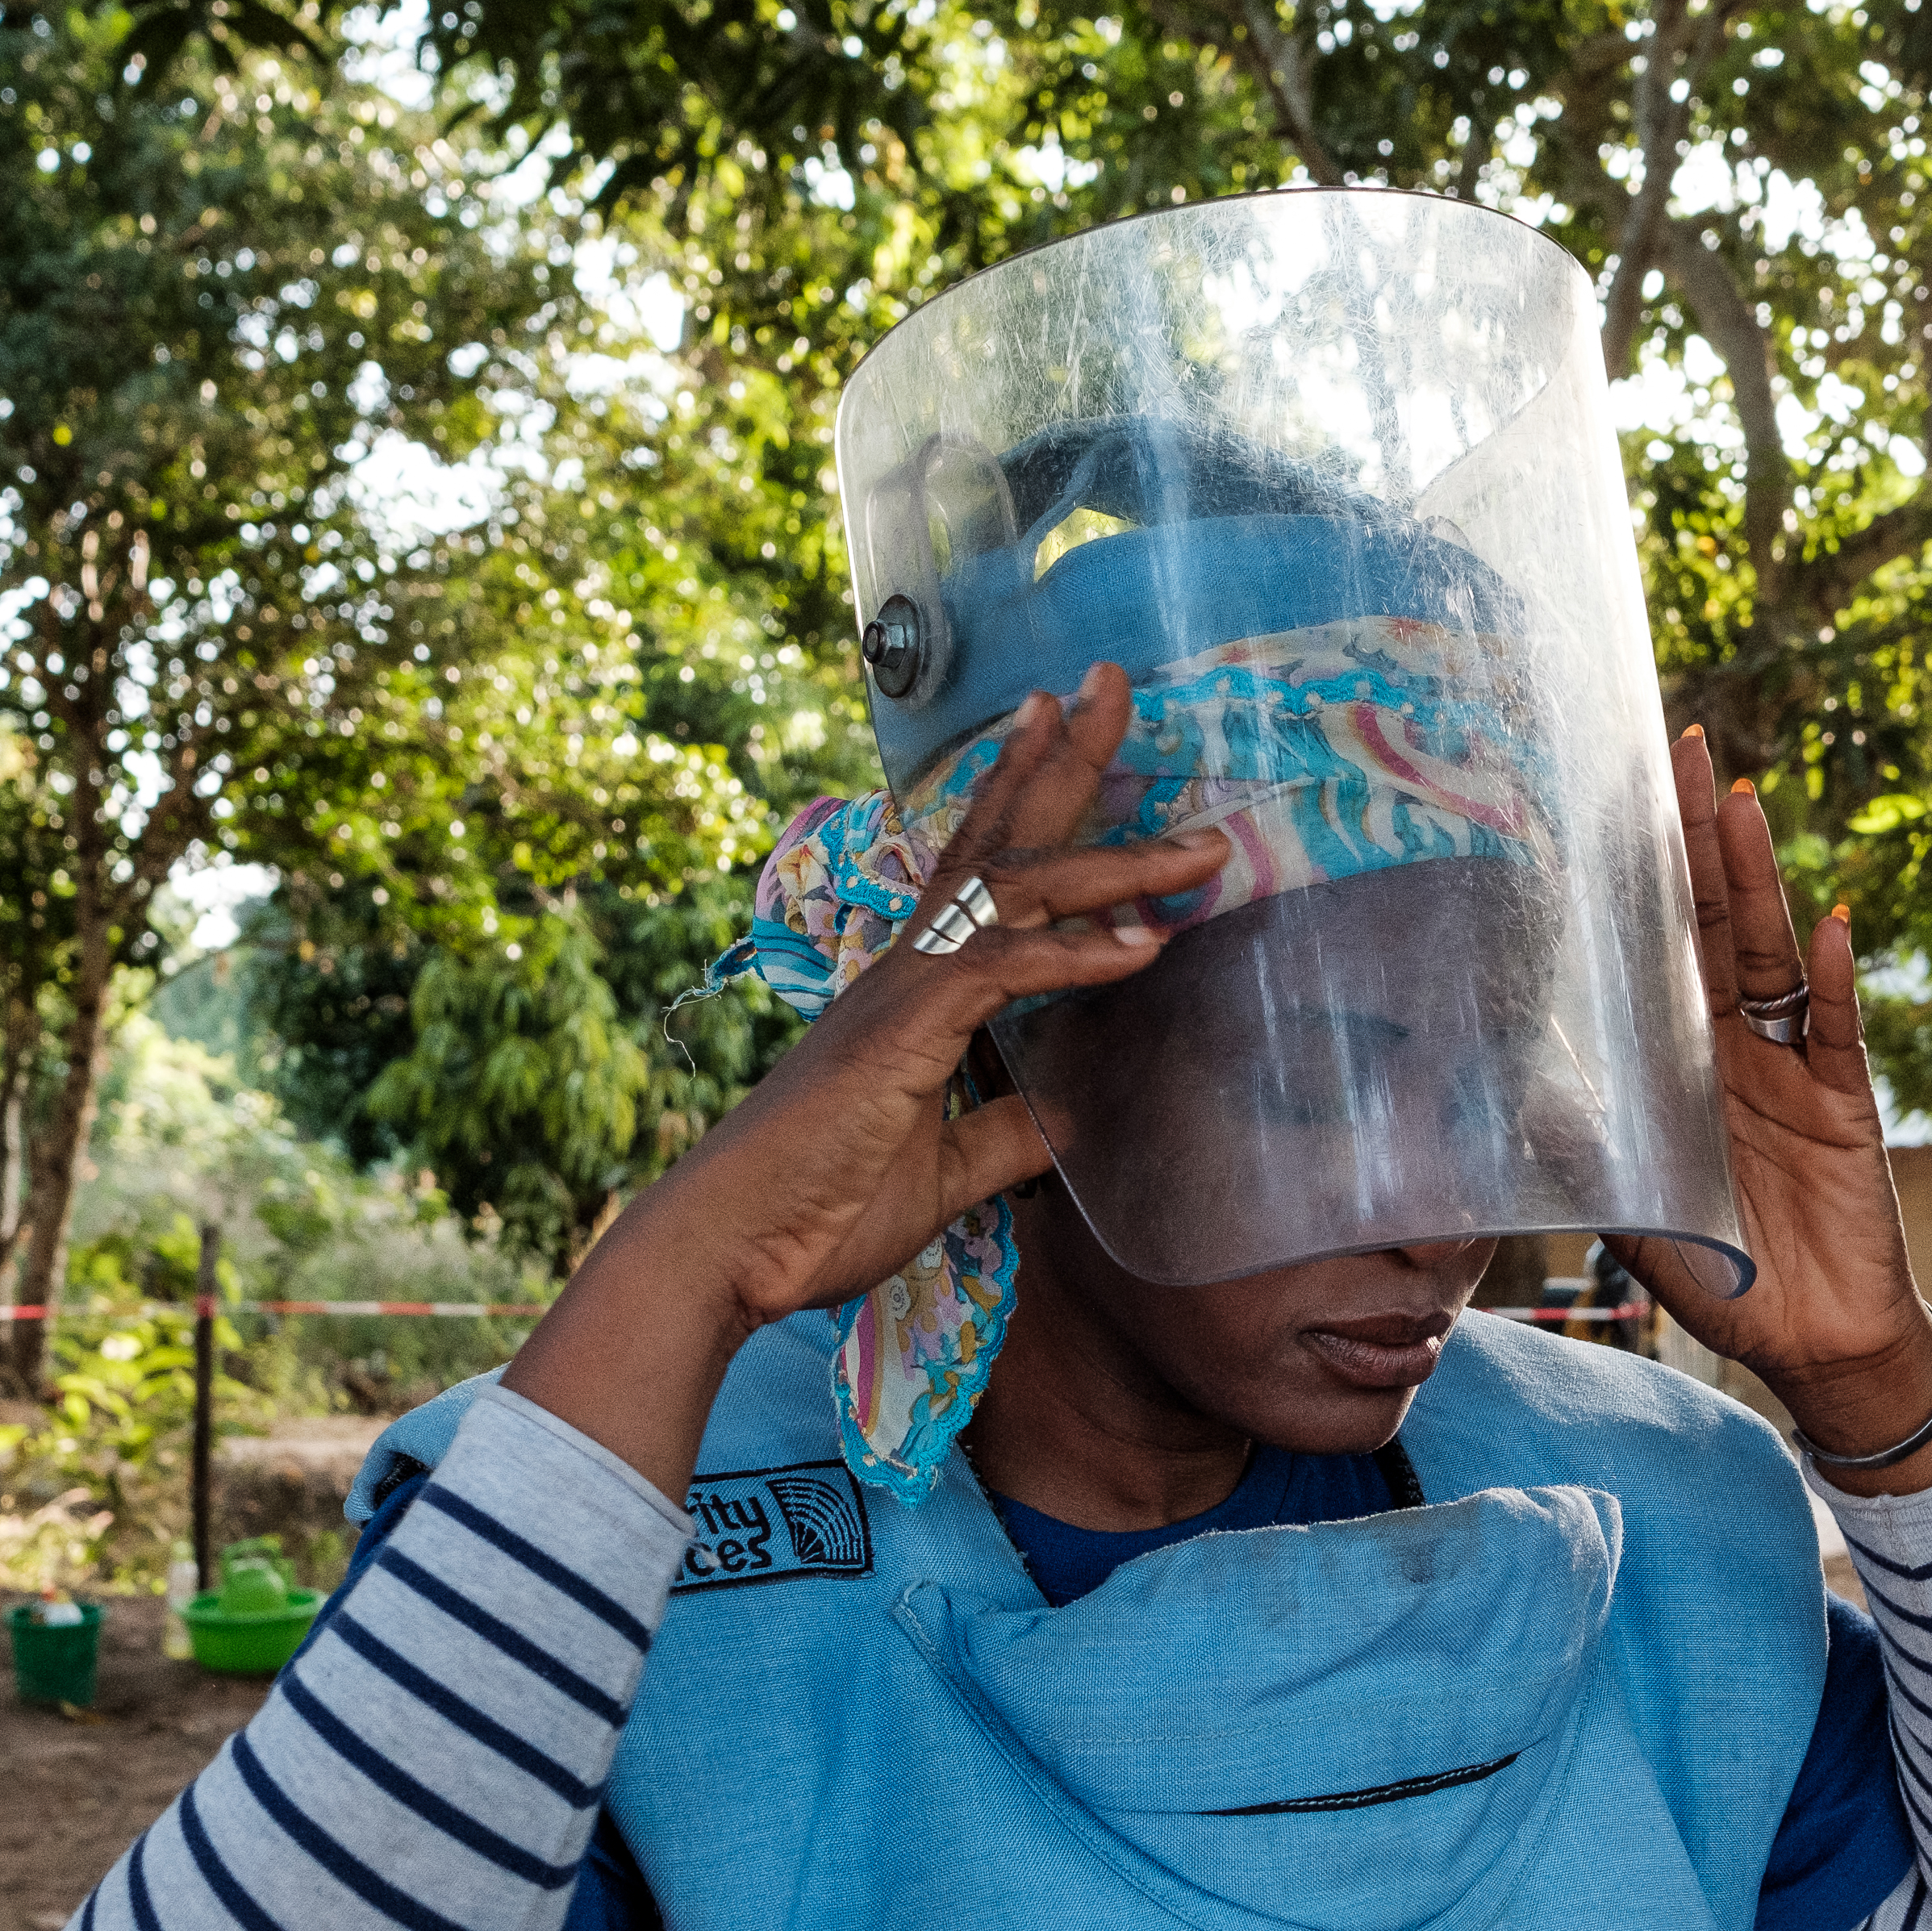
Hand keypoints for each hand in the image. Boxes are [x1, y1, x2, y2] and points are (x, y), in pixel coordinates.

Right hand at [504, 664, 1223, 1491]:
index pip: (981, 870)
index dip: (1026, 794)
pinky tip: (1145, 946)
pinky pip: (1005, 970)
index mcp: (914, 989)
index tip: (1063, 724)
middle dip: (1065, 760)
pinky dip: (1080, 956)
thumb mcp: (943, 1173)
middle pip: (1000, 840)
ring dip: (1115, 862)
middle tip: (1116, 681)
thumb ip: (1005, 1138)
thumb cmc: (815, 1211)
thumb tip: (1068, 1120)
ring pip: (1018, 894)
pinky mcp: (907, 1033)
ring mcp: (905, 992)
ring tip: (1201, 842)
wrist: (730, 1248)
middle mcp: (908, 967)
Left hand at [1602, 729, 1931, 1492]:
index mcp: (1682, 1061)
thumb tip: (1499, 1089)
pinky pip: (1841, 1031)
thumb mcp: (1628, 1205)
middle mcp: (1738, 1047)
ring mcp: (1796, 1068)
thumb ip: (1579, 1145)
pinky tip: (1833, 925)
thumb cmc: (1722, 1272)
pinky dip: (1839, 978)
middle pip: (1713, 922)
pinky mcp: (1846, 1106)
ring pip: (1771, 954)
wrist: (1811, 1343)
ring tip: (1735, 805)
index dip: (1640, 873)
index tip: (1613, 792)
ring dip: (1755, 880)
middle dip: (1695, 838)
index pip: (1657, 946)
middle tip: (1677, 748)